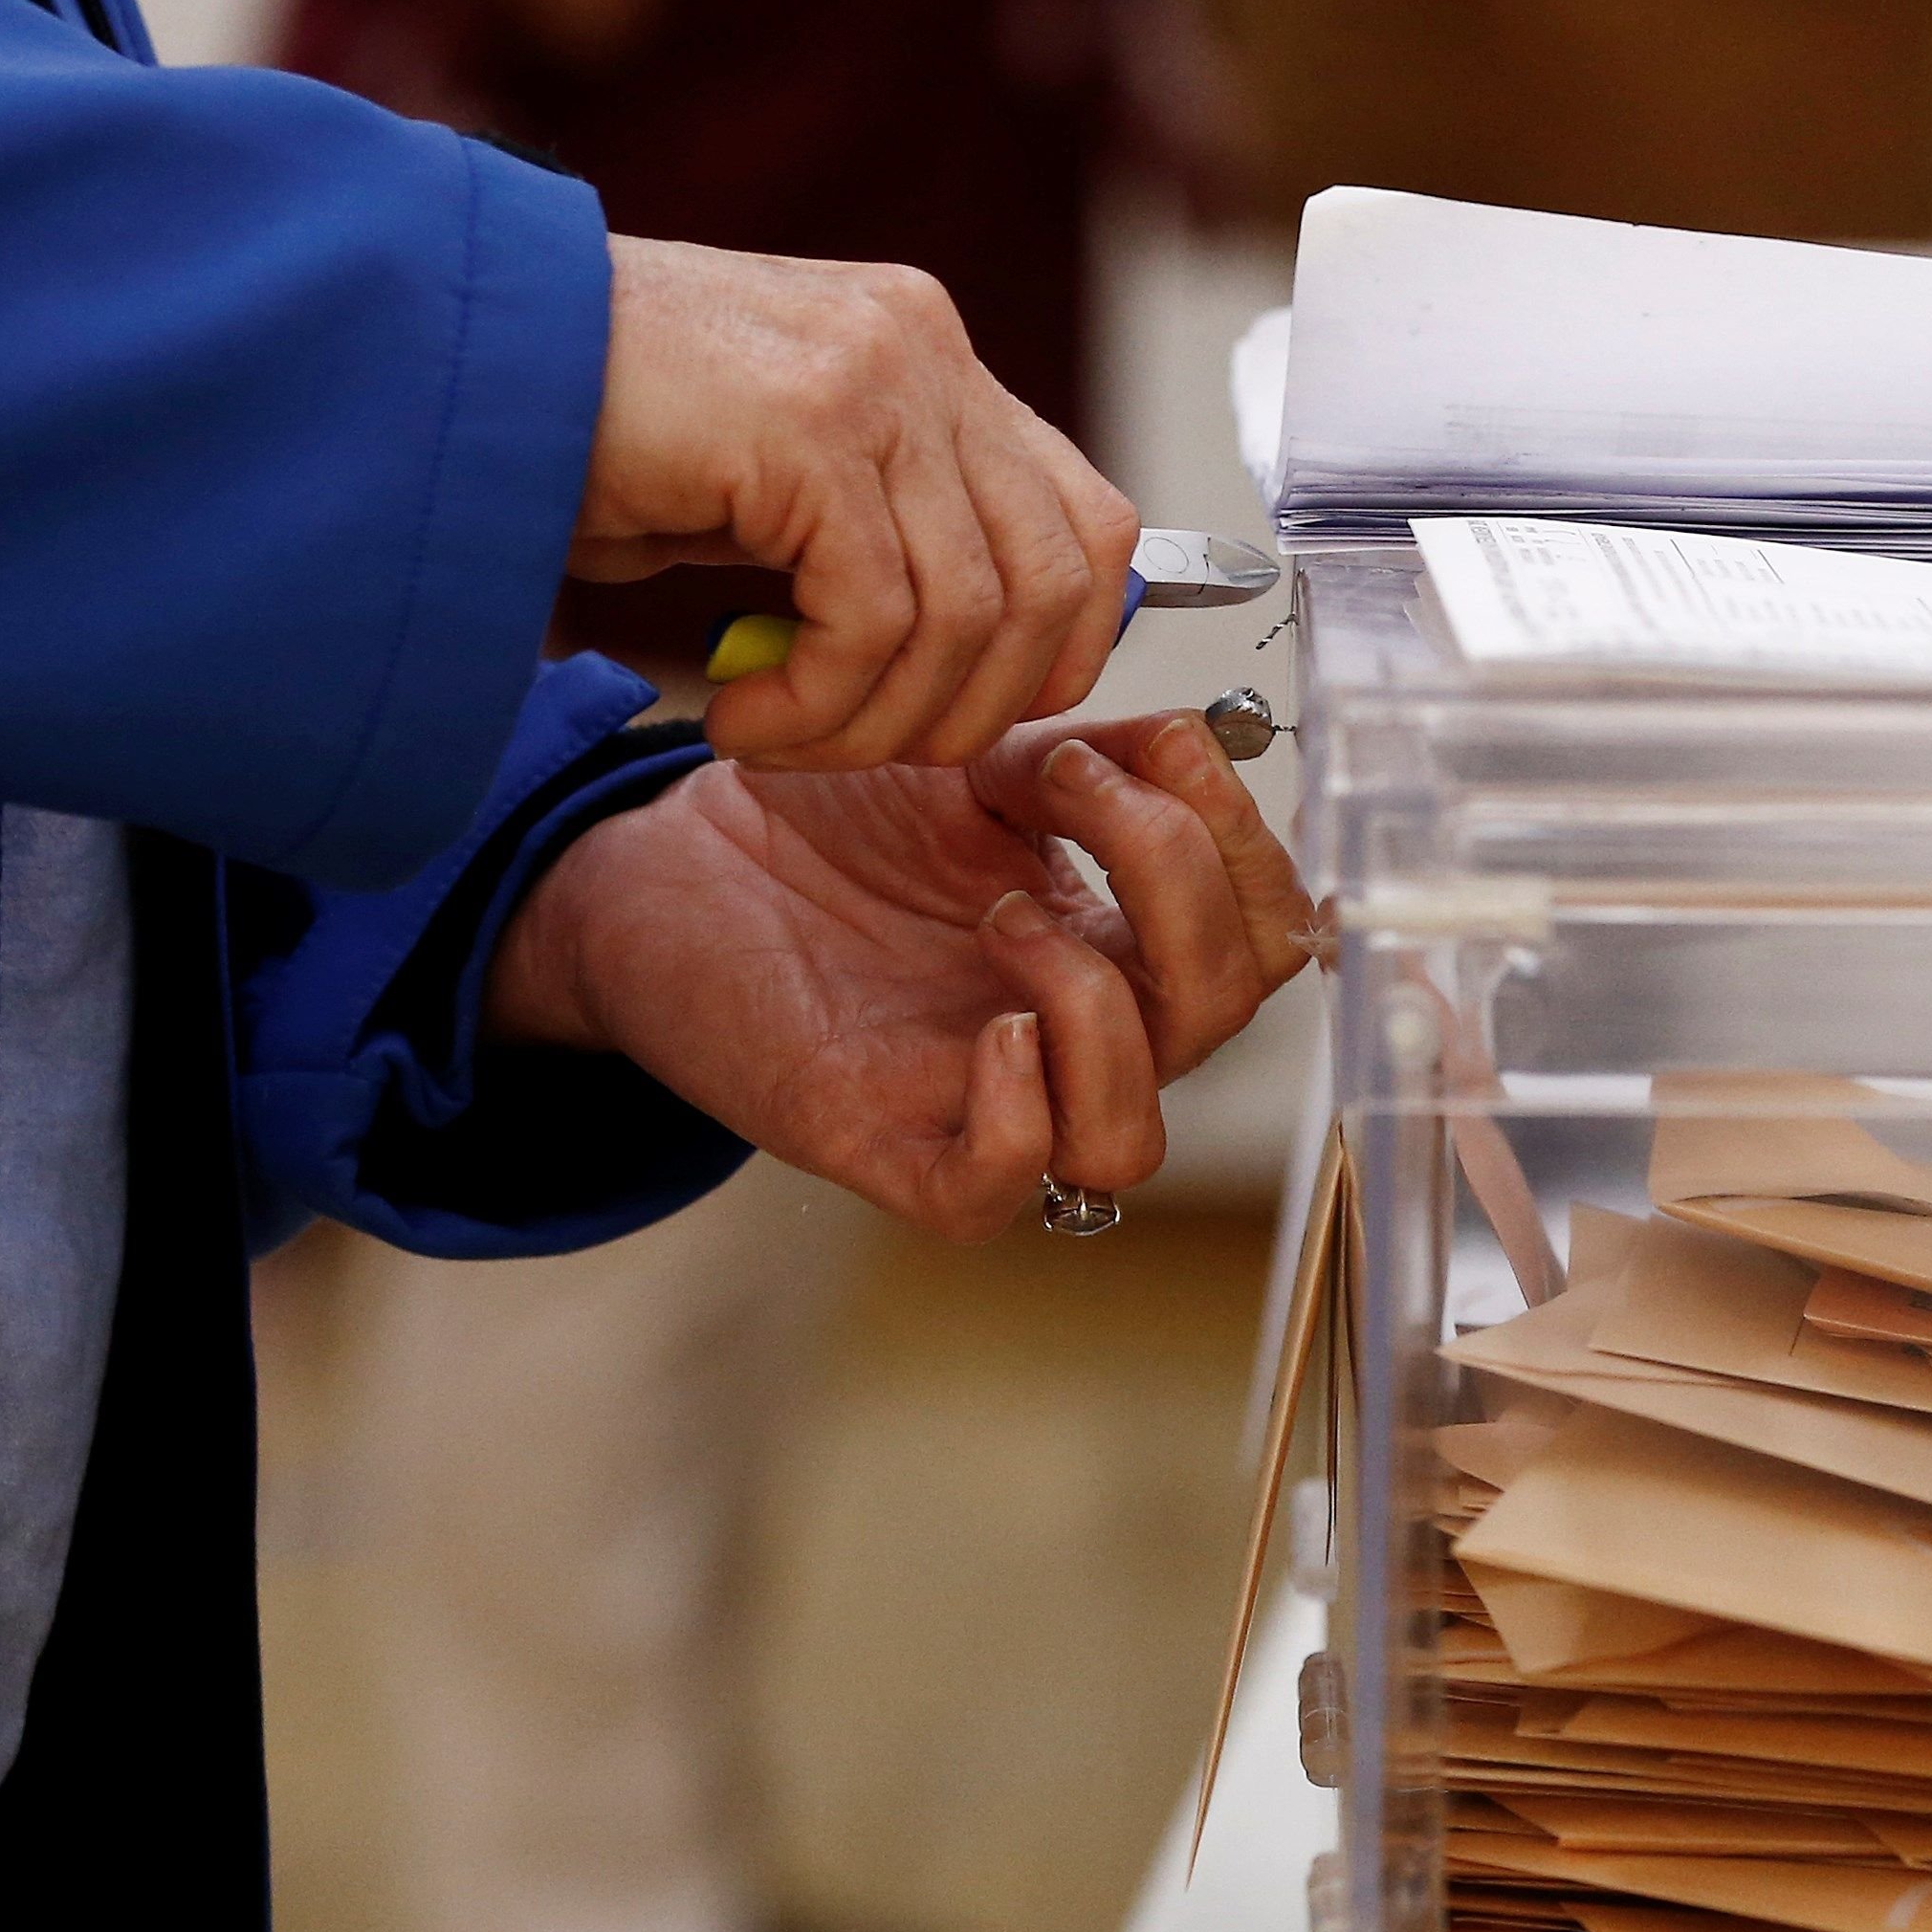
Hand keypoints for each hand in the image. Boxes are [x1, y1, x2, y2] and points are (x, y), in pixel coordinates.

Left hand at [486, 708, 1322, 1240]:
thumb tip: (1188, 743)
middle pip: (1224, 1018)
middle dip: (1181, 888)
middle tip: (1072, 794)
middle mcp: (1072, 1035)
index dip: (1243, 841)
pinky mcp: (890, 1147)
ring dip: (1101, 1010)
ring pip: (1130, 1139)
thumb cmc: (817, 825)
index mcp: (1115, 944)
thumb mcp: (973, 760)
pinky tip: (989, 1027)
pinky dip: (1018, 1112)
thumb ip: (1090, 757)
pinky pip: (1001, 1188)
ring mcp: (986, 1101)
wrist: (666, 862)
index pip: (1265, 933)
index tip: (1151, 742)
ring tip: (1003, 916)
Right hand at [576, 237, 1142, 769]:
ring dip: (873, 723)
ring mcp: (875, 376)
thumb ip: (888, 538)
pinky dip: (816, 705)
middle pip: (1054, 583)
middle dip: (968, 712)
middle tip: (853, 750)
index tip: (960, 720)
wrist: (449, 361)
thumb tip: (989, 664)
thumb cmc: (591, 440)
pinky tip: (737, 717)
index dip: (1060, 653)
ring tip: (774, 739)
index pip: (1090, 524)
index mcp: (928, 354)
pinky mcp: (809, 426)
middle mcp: (923, 348)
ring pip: (968, 619)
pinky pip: (875, 622)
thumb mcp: (778, 490)